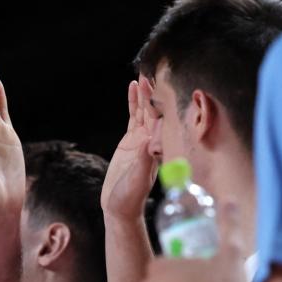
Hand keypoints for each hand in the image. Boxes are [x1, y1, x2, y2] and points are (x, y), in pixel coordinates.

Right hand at [102, 77, 159, 221]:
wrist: (119, 207)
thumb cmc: (130, 198)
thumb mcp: (137, 179)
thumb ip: (144, 159)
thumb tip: (150, 138)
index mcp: (157, 148)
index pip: (161, 121)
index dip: (159, 104)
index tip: (158, 87)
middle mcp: (152, 141)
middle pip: (154, 112)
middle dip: (153, 93)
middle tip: (150, 73)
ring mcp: (142, 140)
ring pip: (144, 111)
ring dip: (144, 94)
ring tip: (142, 75)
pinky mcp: (130, 141)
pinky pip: (133, 117)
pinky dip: (132, 103)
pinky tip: (132, 88)